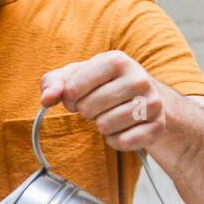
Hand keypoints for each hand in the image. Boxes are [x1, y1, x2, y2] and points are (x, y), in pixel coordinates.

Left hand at [40, 51, 169, 152]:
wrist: (143, 97)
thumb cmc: (101, 85)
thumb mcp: (76, 77)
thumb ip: (54, 83)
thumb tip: (46, 99)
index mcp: (117, 60)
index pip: (73, 88)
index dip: (68, 98)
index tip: (75, 97)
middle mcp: (139, 79)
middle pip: (88, 109)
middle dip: (86, 112)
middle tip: (95, 107)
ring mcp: (152, 103)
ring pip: (105, 127)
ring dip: (101, 126)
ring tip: (109, 115)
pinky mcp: (157, 126)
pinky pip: (122, 142)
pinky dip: (115, 141)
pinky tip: (121, 128)